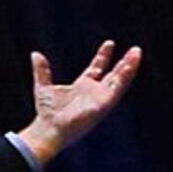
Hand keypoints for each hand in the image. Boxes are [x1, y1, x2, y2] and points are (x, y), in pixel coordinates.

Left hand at [16, 41, 144, 165]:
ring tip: (137, 53)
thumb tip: (36, 54)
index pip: (97, 68)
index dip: (103, 56)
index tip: (110, 43)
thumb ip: (42, 70)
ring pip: (120, 80)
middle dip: (125, 62)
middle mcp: (94, 93)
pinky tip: (130, 65)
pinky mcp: (104, 105)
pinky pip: (118, 89)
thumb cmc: (47, 113)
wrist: (49, 128)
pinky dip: (125, 77)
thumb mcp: (43, 86)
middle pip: (114, 74)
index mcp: (82, 87)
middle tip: (135, 49)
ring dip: (129, 67)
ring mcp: (101, 99)